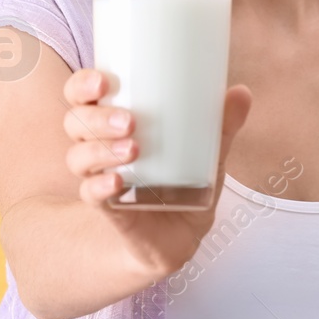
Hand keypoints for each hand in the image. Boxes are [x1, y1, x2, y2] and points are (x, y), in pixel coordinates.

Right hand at [61, 67, 252, 279]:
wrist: (178, 237)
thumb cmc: (183, 183)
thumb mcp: (207, 153)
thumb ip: (222, 124)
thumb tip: (242, 92)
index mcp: (113, 121)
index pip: (82, 94)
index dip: (83, 84)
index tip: (104, 82)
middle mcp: (98, 146)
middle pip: (76, 121)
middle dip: (98, 117)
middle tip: (130, 120)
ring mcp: (100, 177)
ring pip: (79, 156)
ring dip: (100, 149)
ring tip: (133, 148)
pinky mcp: (108, 208)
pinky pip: (91, 194)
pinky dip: (101, 186)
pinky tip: (118, 181)